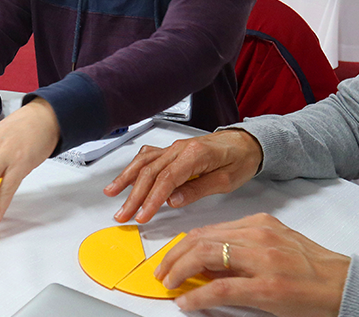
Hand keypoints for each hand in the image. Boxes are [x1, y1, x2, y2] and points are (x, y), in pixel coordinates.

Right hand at [105, 128, 262, 222]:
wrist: (246, 142)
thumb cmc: (240, 159)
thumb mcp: (226, 180)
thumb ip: (198, 189)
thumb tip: (172, 201)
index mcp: (195, 154)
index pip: (166, 179)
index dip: (151, 199)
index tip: (142, 216)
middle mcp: (180, 148)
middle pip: (150, 172)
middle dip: (134, 196)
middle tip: (122, 215)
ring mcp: (174, 148)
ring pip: (144, 162)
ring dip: (126, 179)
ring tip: (111, 195)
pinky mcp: (172, 150)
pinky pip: (148, 157)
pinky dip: (133, 167)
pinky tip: (125, 177)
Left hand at [156, 214, 349, 316]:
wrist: (345, 284)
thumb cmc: (313, 269)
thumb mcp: (277, 245)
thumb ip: (244, 248)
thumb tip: (207, 263)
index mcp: (260, 224)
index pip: (208, 229)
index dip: (182, 244)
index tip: (170, 257)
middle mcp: (258, 236)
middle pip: (200, 240)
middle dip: (173, 256)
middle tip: (161, 272)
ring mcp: (263, 261)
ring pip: (205, 257)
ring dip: (179, 272)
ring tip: (169, 285)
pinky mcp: (267, 288)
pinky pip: (221, 289)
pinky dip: (198, 296)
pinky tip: (188, 302)